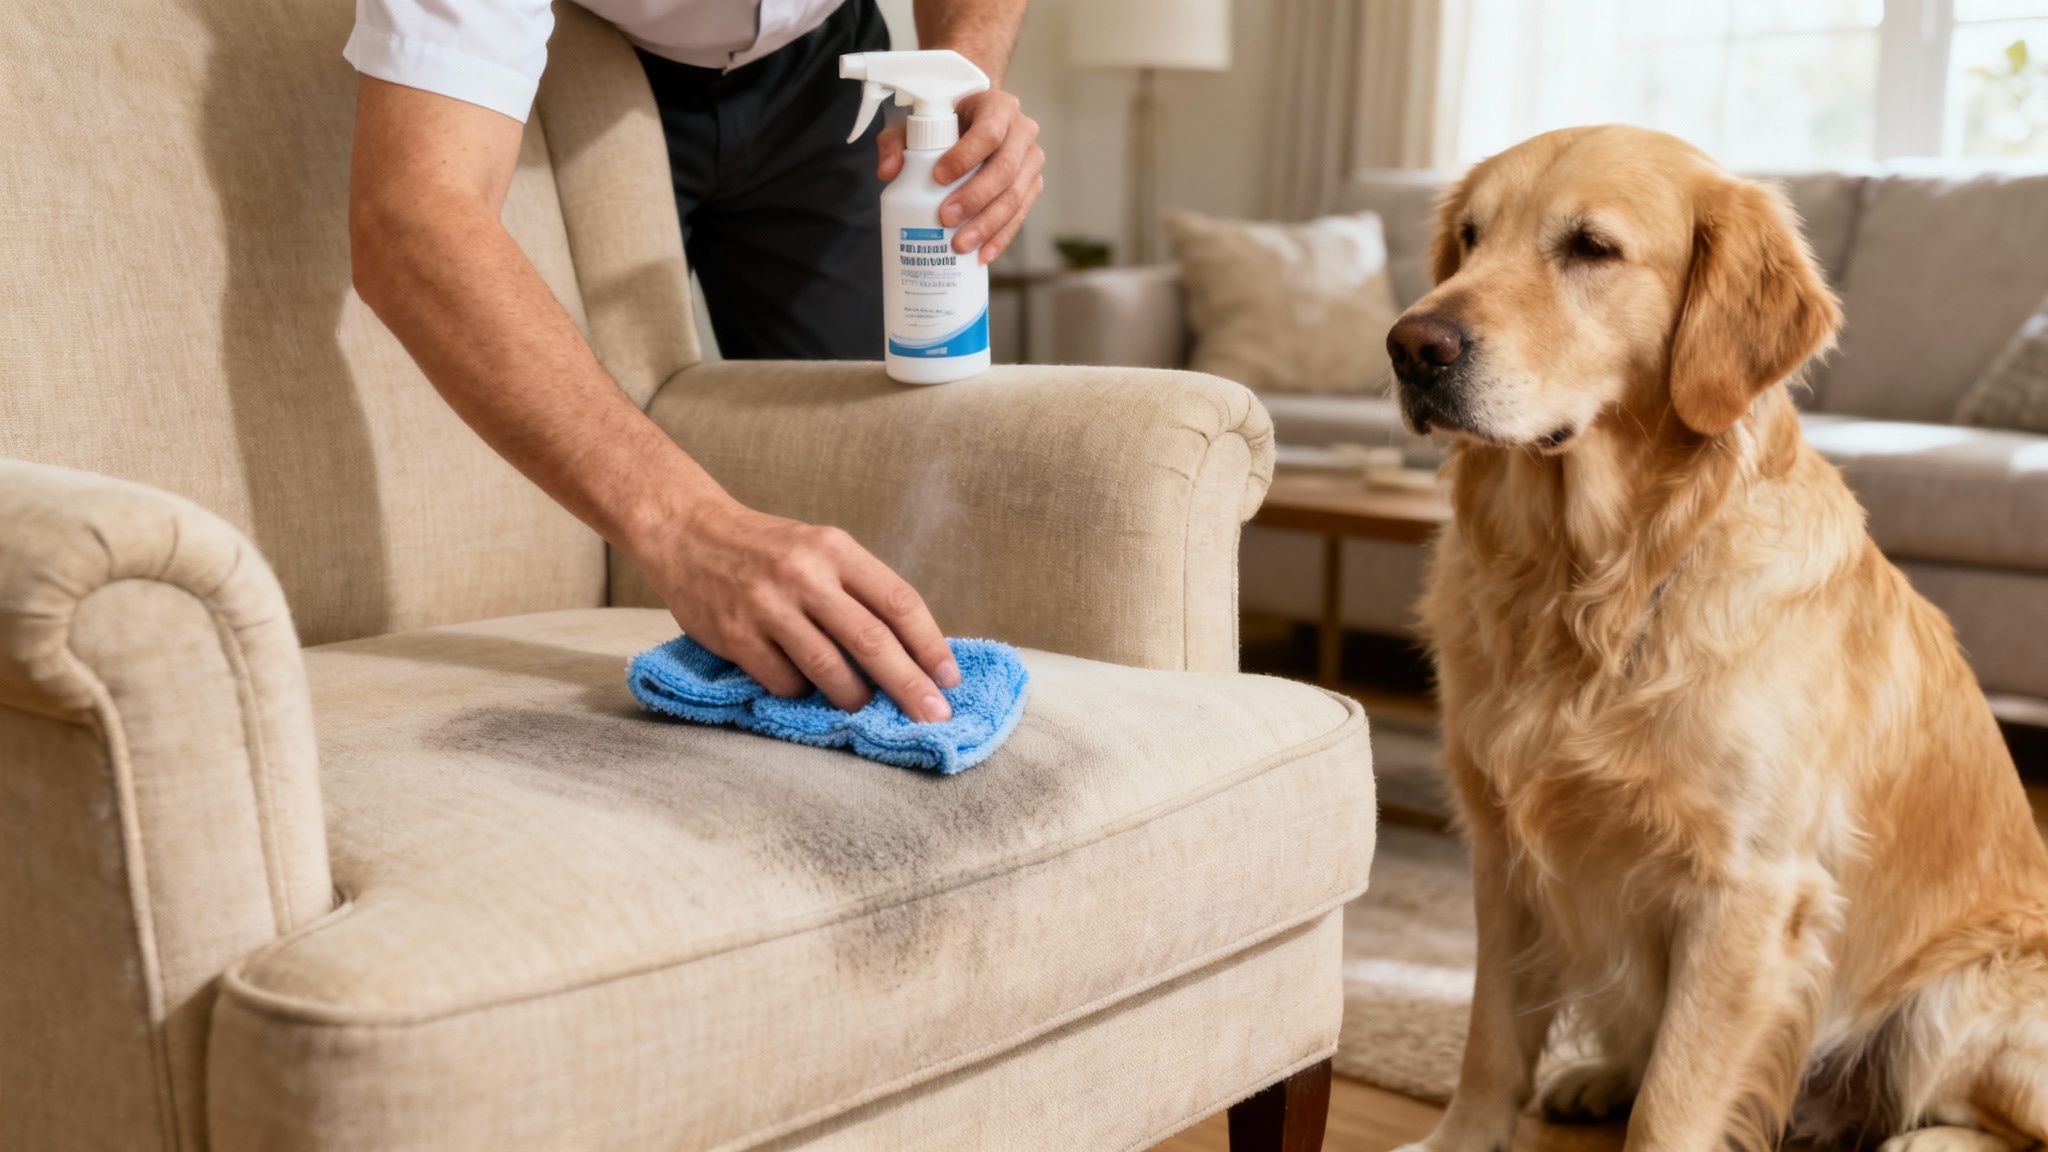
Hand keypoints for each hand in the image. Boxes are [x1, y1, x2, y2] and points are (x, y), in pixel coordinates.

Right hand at [641, 498, 960, 721]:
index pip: (898, 601)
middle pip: (872, 641)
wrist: (687, 532)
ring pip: (829, 669)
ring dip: (856, 698)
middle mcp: (804, 574)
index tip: (950, 678)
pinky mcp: (735, 635)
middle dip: (909, 685)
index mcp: (835, 548)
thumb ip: (858, 590)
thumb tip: (911, 651)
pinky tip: (804, 689)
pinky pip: (784, 682)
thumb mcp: (819, 548)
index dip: (930, 644)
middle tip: (934, 716)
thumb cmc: (766, 548)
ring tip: (866, 708)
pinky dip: (802, 694)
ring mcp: (767, 606)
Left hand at [876, 88, 1043, 263]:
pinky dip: (1001, 237)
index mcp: (998, 106)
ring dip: (988, 225)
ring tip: (960, 244)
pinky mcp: (1032, 185)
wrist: (974, 120)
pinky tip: (982, 254)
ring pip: (1016, 196)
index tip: (939, 177)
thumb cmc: (946, 120)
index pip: (989, 131)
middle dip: (975, 198)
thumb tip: (887, 172)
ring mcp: (1031, 160)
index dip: (966, 156)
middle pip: (1005, 169)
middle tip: (945, 218)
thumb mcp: (916, 121)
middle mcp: (1022, 131)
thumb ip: (895, 142)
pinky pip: (1021, 215)